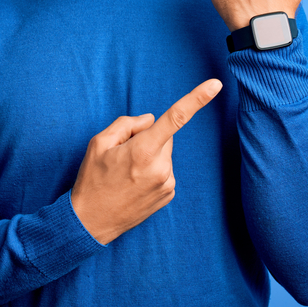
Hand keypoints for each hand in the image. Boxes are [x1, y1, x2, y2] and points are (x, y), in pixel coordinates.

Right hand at [70, 79, 222, 244]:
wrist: (91, 222)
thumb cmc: (93, 180)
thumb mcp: (98, 143)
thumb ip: (127, 124)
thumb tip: (151, 120)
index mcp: (142, 151)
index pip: (175, 118)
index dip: (197, 99)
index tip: (216, 84)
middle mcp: (161, 168)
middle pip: (164, 136)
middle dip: (147, 138)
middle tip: (123, 155)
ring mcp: (167, 184)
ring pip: (164, 154)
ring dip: (150, 156)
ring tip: (127, 174)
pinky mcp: (169, 195)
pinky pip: (165, 170)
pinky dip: (153, 171)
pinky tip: (135, 183)